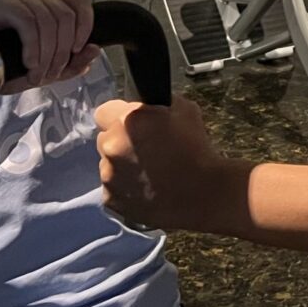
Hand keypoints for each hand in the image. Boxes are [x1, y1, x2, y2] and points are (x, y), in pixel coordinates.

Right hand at [0, 0, 98, 93]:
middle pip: (66, 15)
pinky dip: (33, 45)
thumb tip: (95, 50)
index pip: (80, 2)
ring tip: (36, 74)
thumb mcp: (43, 69)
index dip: (85, 26)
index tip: (76, 51)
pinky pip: (27, 20)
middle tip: (49, 74)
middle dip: (62, 51)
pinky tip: (28, 62)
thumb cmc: (2, 67)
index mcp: (47, 5)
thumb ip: (70, 63)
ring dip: (47, 53)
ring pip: (49, 19)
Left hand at [96, 97, 233, 233]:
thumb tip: (149, 108)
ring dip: (122, 166)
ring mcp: (109, 176)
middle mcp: (112, 147)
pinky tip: (146, 190)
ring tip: (148, 174)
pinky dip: (125, 189)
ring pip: (108, 166)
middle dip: (120, 142)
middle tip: (145, 149)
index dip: (119, 116)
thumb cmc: (197, 150)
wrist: (203, 194)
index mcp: (128, 121)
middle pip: (105, 139)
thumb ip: (157, 106)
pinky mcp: (112, 200)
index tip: (133, 124)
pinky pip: (113, 189)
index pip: (104, 111)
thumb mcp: (184, 110)